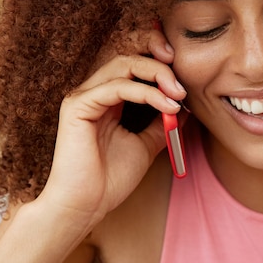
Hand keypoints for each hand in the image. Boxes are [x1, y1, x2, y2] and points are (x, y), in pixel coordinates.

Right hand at [37, 29, 184, 228]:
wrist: (86, 206)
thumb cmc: (110, 180)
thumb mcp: (147, 145)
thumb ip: (161, 123)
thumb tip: (184, 106)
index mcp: (107, 99)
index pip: (133, 64)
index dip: (157, 58)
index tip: (185, 73)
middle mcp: (94, 92)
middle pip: (129, 56)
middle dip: (160, 60)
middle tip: (183, 82)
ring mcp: (84, 96)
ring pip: (123, 64)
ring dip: (157, 75)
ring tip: (179, 93)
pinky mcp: (78, 106)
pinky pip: (117, 86)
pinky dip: (146, 93)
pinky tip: (166, 105)